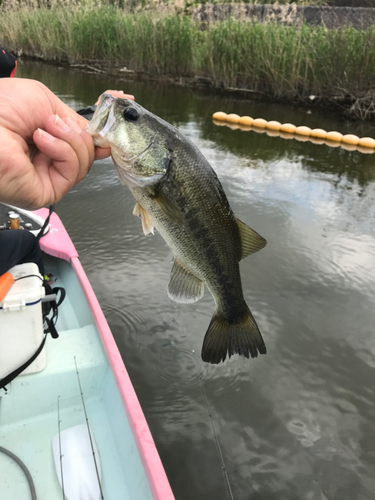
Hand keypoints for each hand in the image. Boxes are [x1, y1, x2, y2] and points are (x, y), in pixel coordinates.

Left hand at [0, 79, 133, 208]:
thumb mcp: (43, 100)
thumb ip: (72, 118)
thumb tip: (97, 137)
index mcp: (46, 137)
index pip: (81, 139)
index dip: (99, 130)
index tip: (118, 118)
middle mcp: (48, 158)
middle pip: (88, 151)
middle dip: (78, 133)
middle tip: (55, 122)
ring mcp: (48, 176)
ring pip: (85, 162)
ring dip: (70, 140)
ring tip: (43, 129)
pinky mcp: (48, 191)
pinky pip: (74, 172)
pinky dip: (63, 152)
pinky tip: (41, 141)